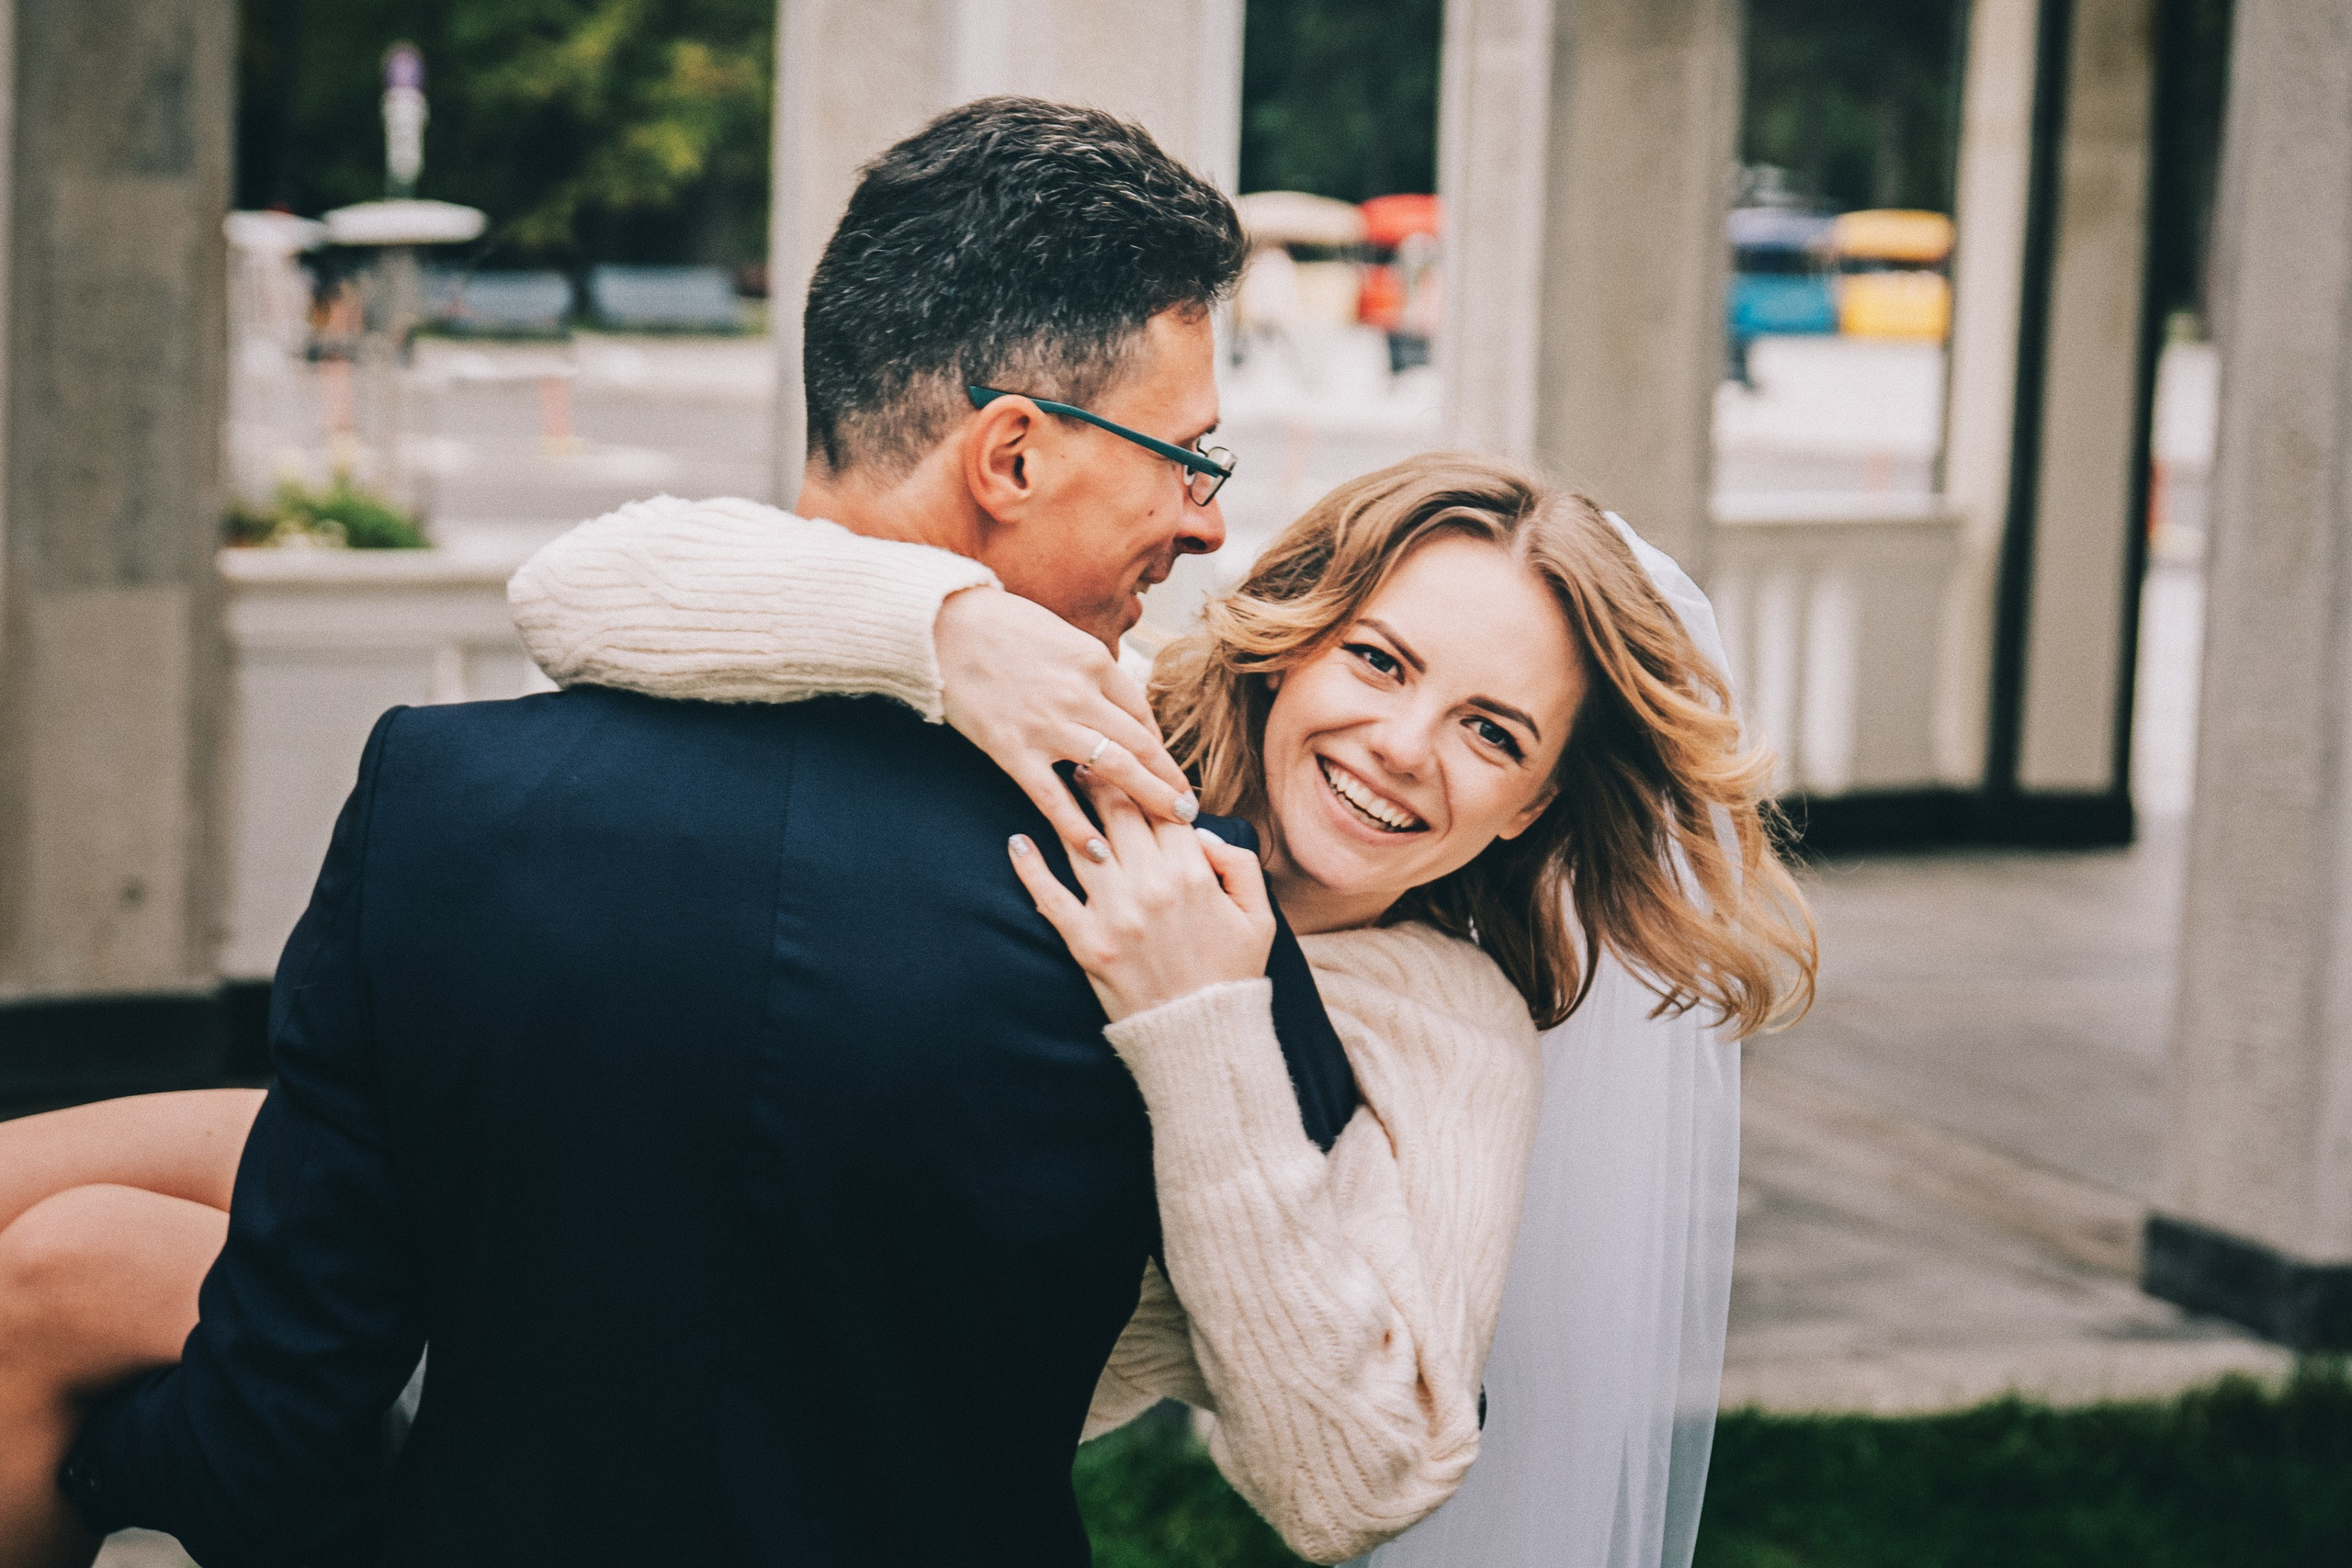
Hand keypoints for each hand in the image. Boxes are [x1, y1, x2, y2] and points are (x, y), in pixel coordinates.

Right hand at [935, 586, 1199, 858]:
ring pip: (1115, 769)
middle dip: (1169, 780)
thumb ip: (1089, 670)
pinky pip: (1054, 796)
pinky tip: (1098, 850)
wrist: (941, 624)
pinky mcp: (1013, 749)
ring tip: (1172, 824)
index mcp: (1095, 662)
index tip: (1170, 771)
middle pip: (1141, 744)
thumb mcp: (1061, 635)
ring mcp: (1048, 724)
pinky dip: (1078, 826)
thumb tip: (1113, 703)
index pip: (1141, 713)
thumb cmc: (1000, 625)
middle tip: (1190, 808)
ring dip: (1150, 800)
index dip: (1159, 748)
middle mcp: (1081, 694)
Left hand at [1007, 773, 1275, 1021]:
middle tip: (1086, 760)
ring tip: (1057, 783)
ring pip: (1083, 844)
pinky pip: (1050, 896)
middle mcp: (1150, 886)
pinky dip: (1030, 867)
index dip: (1145, 780)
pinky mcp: (1086, 943)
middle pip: (1118, 815)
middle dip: (1102, 781)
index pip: (1162, 809)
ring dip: (1067, 809)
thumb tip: (1200, 833)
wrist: (1200, 1036)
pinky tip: (1016, 843)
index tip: (1128, 761)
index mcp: (1193, 874)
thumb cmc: (1232, 974)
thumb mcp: (1258, 915)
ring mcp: (1114, 914)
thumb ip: (1238, 864)